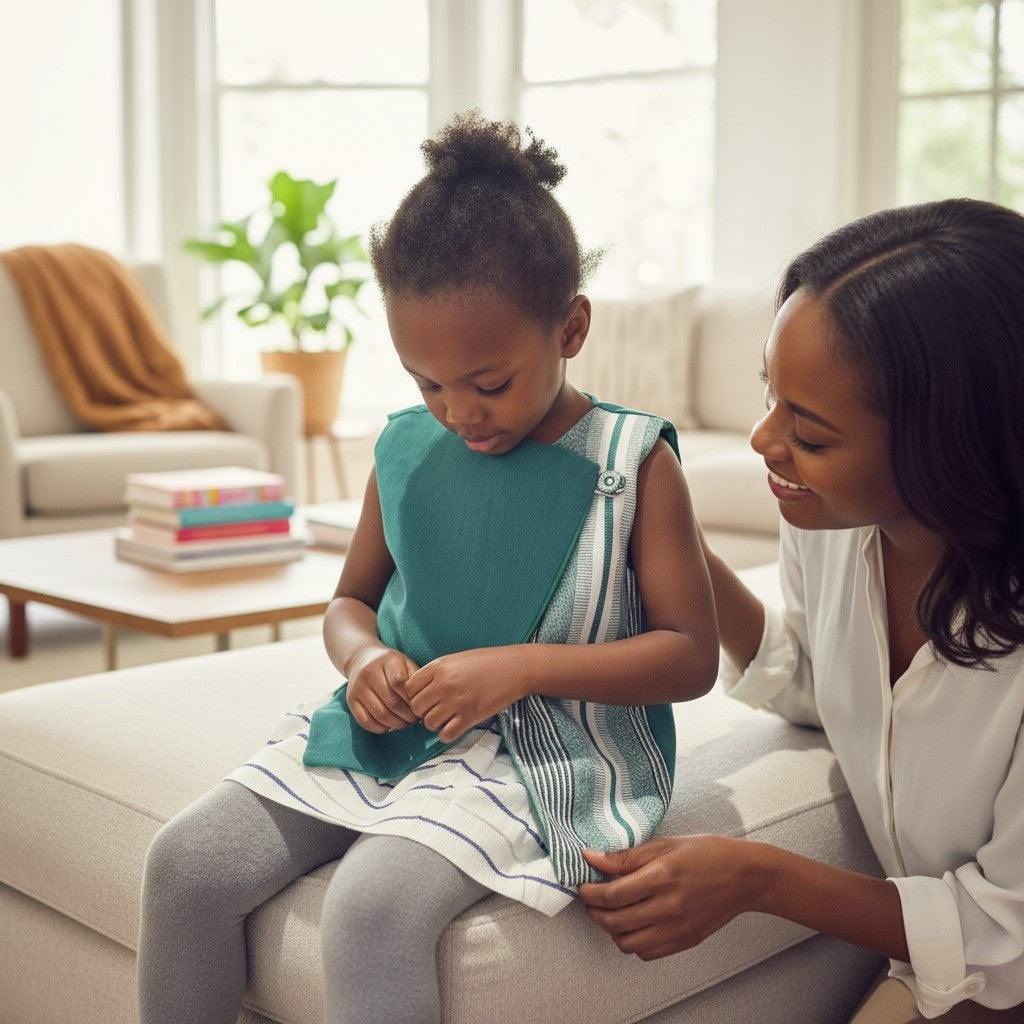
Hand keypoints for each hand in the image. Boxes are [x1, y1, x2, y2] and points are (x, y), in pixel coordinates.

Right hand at [345, 647, 420, 733]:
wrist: (362, 659)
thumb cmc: (392, 665)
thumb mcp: (405, 663)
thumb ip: (416, 679)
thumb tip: (426, 702)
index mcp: (387, 660)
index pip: (400, 682)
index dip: (412, 699)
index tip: (421, 706)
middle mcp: (369, 672)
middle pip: (391, 701)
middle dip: (408, 715)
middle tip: (416, 720)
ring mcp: (358, 687)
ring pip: (379, 714)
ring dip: (396, 724)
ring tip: (406, 723)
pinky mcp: (351, 700)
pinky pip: (365, 721)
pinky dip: (380, 728)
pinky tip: (390, 726)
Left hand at [398, 647, 528, 742]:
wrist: (514, 669)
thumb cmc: (486, 662)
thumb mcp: (456, 659)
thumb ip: (435, 673)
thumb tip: (418, 692)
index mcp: (438, 667)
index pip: (408, 688)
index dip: (414, 695)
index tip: (425, 697)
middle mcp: (443, 684)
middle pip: (416, 708)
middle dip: (424, 711)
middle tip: (436, 709)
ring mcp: (456, 702)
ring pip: (429, 723)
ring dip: (435, 723)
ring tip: (447, 717)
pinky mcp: (469, 717)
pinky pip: (445, 734)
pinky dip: (447, 734)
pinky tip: (455, 726)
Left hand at [578, 836, 760, 959]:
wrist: (745, 877)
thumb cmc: (707, 854)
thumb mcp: (665, 844)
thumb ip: (626, 856)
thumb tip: (592, 858)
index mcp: (662, 876)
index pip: (612, 894)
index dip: (590, 892)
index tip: (583, 885)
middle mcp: (668, 907)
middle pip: (615, 921)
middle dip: (594, 911)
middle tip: (591, 899)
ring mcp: (677, 928)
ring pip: (627, 942)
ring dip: (611, 929)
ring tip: (611, 911)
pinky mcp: (684, 941)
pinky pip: (646, 952)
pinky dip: (632, 941)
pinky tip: (633, 923)